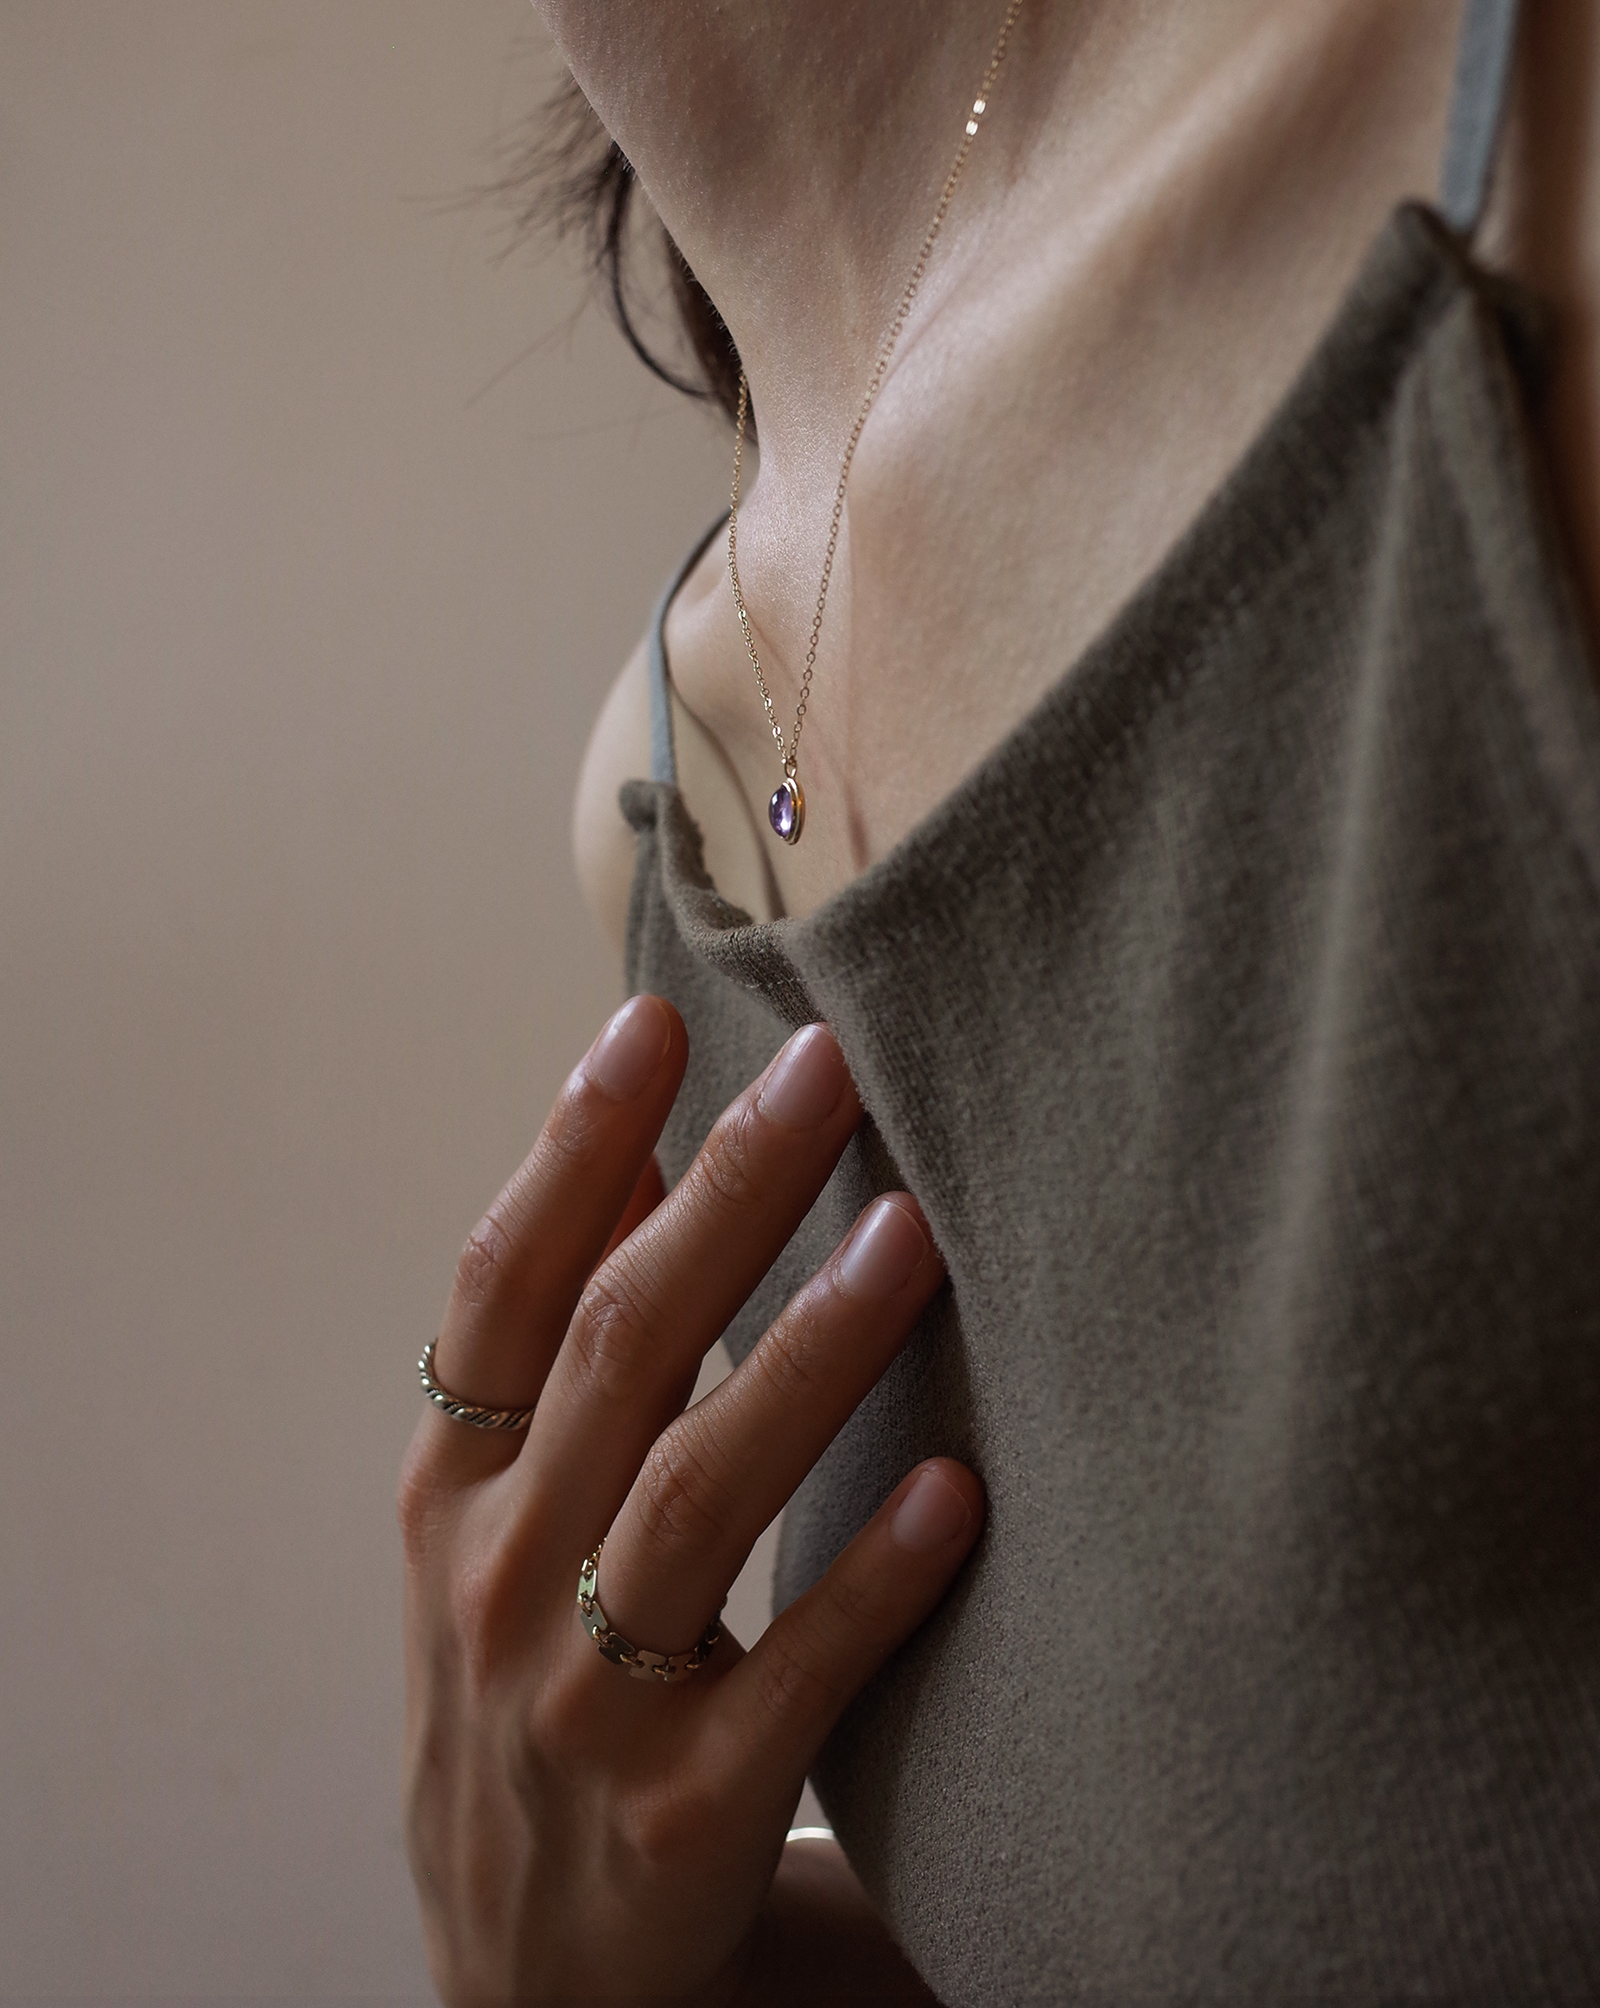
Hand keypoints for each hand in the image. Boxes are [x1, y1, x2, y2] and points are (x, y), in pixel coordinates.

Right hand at [398, 995, 982, 2005]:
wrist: (529, 1979)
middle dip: (726, 1193)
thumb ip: (563, 1351)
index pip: (502, 1286)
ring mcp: (581, 1705)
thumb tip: (652, 1152)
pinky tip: (957, 1492)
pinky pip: (795, 1681)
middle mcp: (498, 1580)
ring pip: (700, 1492)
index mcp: (451, 1492)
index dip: (574, 1147)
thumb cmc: (528, 1691)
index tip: (657, 1022)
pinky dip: (871, 1581)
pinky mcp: (684, 1819)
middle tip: (827, 1064)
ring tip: (910, 1232)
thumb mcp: (500, 1527)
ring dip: (810, 1354)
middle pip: (616, 1351)